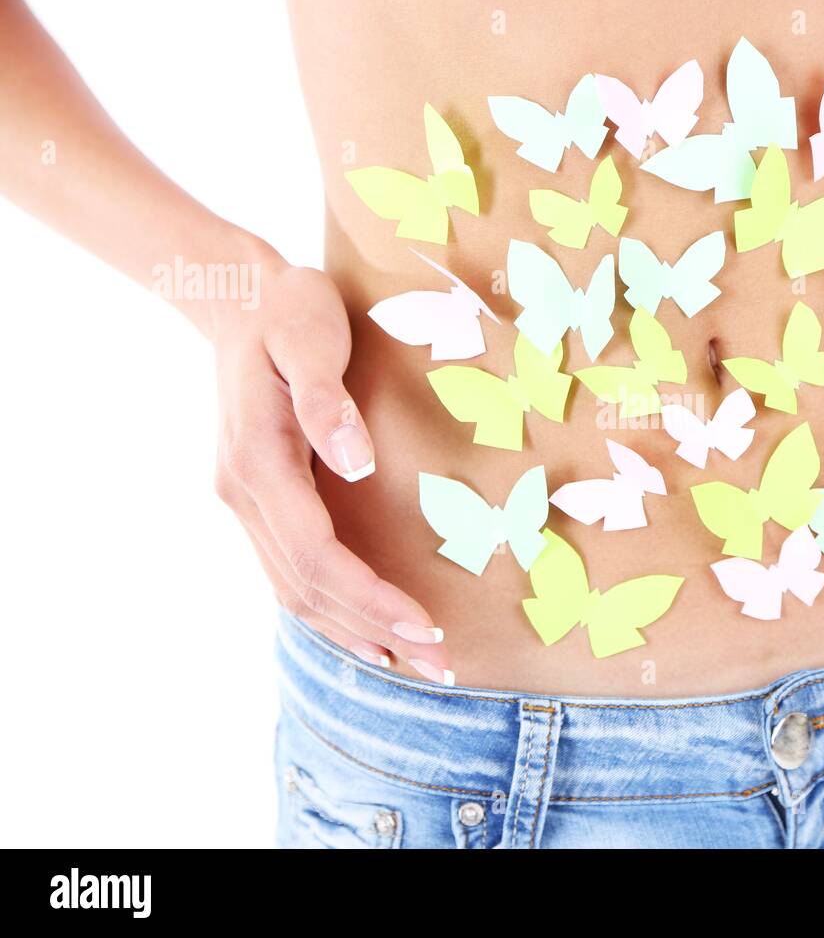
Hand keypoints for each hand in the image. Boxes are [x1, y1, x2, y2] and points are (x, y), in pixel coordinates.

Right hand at [208, 258, 452, 682]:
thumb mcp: (309, 336)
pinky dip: (330, 609)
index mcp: (258, 463)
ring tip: (412, 664)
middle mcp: (244, 496)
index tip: (425, 627)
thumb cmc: (288, 310)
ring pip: (296, 590)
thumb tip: (354, 462)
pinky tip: (367, 629)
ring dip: (354, 631)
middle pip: (309, 588)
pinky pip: (292, 572)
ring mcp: (246, 503)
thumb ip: (328, 400)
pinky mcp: (261, 501)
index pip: (318, 555)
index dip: (371, 598)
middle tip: (440, 668)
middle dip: (375, 631)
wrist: (240, 298)